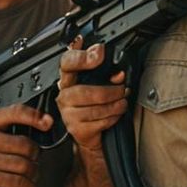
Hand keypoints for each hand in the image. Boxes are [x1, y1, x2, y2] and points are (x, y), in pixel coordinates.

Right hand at [0, 102, 51, 186]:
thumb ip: (3, 130)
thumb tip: (37, 126)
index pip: (13, 113)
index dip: (34, 116)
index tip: (47, 122)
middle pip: (24, 143)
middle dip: (34, 155)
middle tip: (34, 160)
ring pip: (23, 164)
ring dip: (33, 172)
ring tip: (31, 174)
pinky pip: (17, 181)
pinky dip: (27, 185)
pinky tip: (27, 185)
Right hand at [57, 40, 128, 154]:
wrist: (89, 134)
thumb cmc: (92, 106)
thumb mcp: (97, 86)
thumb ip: (105, 75)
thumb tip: (118, 74)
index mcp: (68, 79)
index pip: (68, 62)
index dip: (82, 57)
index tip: (99, 51)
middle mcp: (64, 95)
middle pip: (85, 91)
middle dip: (110, 91)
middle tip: (122, 90)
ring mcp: (68, 113)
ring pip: (96, 109)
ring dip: (115, 106)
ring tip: (123, 103)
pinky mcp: (76, 129)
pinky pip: (99, 122)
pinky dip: (113, 118)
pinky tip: (116, 115)